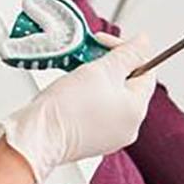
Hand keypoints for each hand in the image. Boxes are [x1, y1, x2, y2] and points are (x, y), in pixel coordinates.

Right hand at [0, 35, 156, 183]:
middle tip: (86, 57)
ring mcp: (110, 137)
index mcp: (136, 110)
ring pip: (109, 99)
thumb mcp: (100, 70)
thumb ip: (126, 54)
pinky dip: (85, 99)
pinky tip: (69, 94)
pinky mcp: (90, 141)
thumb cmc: (67, 106)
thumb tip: (144, 42)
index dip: (125, 52)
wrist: (39, 135)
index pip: (145, 72)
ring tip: (73, 75)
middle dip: (107, 67)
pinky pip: (95, 113)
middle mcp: (128, 127)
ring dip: (95, 82)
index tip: (103, 42)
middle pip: (126, 86)